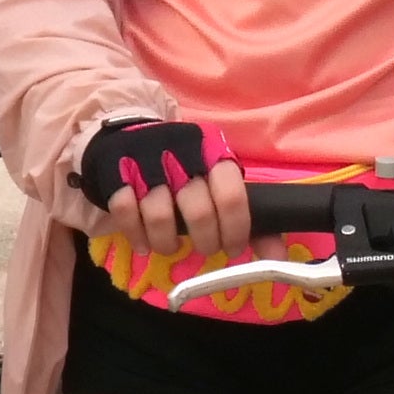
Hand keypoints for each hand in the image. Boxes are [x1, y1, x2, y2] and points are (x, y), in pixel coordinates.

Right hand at [75, 116, 246, 261]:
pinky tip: (143, 243)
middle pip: (198, 212)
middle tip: (205, 248)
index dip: (235, 230)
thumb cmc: (183, 167)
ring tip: (171, 247)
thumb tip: (278, 257)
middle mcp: (181, 155)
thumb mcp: (217, 181)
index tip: (233, 248)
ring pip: (160, 216)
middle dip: (205, 241)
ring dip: (167, 243)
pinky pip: (125, 213)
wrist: (129, 136)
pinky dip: (136, 235)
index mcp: (212, 153)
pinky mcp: (115, 174)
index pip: (231, 197)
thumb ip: (247, 217)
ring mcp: (146, 164)